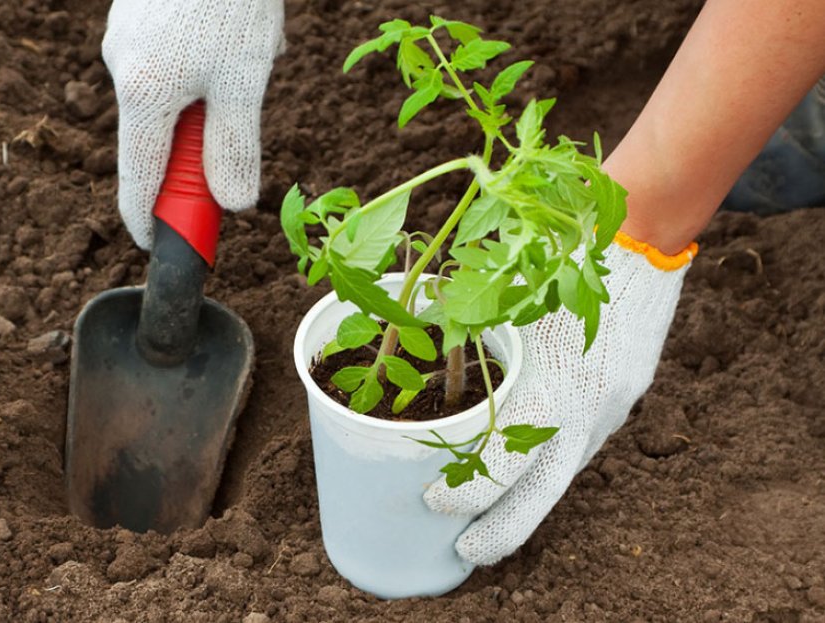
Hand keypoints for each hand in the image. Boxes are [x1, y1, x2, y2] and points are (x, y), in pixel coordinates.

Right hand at [103, 0, 284, 248]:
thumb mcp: (244, 81)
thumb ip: (235, 146)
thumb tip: (232, 202)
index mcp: (144, 94)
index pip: (139, 179)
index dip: (149, 219)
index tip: (159, 246)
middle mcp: (125, 70)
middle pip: (164, 139)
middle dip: (210, 138)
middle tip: (246, 113)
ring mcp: (129, 41)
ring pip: (182, 97)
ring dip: (223, 93)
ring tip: (255, 49)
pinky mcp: (143, 20)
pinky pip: (182, 63)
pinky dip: (217, 63)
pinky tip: (243, 31)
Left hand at [424, 234, 697, 564]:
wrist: (638, 239)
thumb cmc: (559, 260)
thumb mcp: (508, 296)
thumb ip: (467, 327)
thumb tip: (420, 343)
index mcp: (550, 384)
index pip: (504, 461)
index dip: (466, 490)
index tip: (434, 502)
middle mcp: (587, 408)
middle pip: (543, 494)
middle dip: (502, 532)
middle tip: (465, 552)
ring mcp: (612, 407)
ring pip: (565, 471)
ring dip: (528, 500)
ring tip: (491, 518)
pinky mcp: (624, 399)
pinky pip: (584, 443)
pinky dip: (552, 463)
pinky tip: (530, 468)